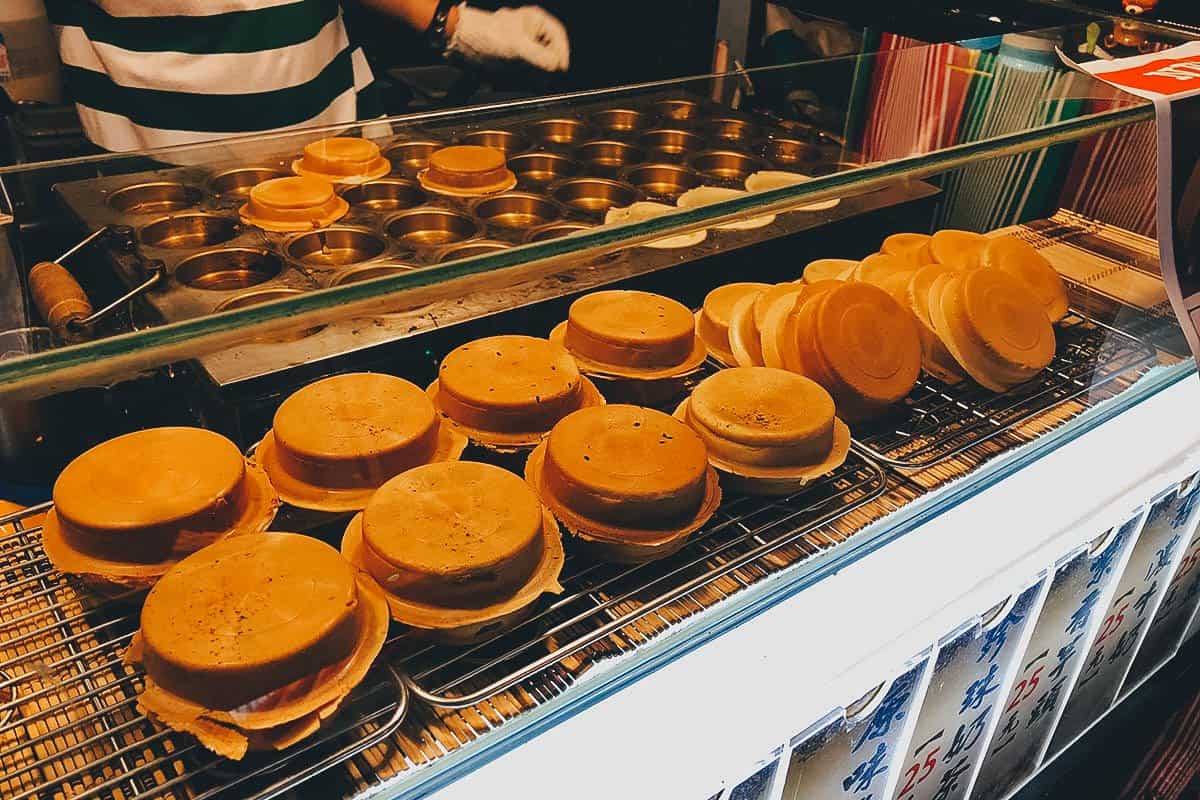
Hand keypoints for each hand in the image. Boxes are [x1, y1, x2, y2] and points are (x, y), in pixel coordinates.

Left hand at [449, 5, 569, 71]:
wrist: (457, 41)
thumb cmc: (484, 37)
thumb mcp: (518, 48)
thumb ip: (542, 59)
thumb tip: (556, 67)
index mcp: (536, 20)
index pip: (559, 38)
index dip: (561, 56)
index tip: (559, 71)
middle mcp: (530, 32)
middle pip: (549, 54)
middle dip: (544, 69)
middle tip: (541, 80)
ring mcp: (520, 45)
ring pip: (536, 65)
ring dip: (531, 76)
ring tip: (519, 79)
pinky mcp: (510, 58)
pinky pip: (522, 72)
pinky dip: (519, 79)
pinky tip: (510, 81)